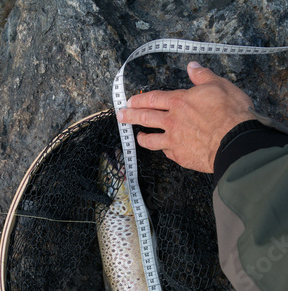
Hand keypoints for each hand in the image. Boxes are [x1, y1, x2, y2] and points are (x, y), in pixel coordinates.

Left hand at [116, 61, 254, 172]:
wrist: (236, 141)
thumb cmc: (231, 113)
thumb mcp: (219, 85)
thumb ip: (202, 76)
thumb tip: (192, 66)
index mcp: (179, 102)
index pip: (152, 99)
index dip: (139, 100)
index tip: (129, 101)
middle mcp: (172, 121)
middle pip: (144, 118)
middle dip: (130, 116)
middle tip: (121, 116)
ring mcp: (174, 141)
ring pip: (150, 140)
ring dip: (142, 138)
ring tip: (138, 137)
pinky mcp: (180, 156)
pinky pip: (167, 152)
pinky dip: (164, 150)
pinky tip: (163, 149)